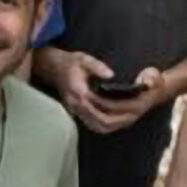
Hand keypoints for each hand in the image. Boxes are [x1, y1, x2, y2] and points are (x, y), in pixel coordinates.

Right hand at [44, 49, 160, 134]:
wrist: (53, 68)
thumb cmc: (71, 63)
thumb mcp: (83, 59)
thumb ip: (97, 66)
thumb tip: (111, 75)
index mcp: (78, 92)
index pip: (98, 108)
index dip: (114, 111)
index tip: (129, 108)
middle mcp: (76, 105)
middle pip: (98, 122)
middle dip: (117, 121)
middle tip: (133, 117)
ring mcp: (74, 111)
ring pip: (95, 126)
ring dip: (112, 126)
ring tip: (127, 121)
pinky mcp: (75, 113)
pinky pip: (91, 124)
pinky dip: (104, 126)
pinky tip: (115, 122)